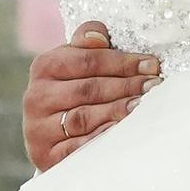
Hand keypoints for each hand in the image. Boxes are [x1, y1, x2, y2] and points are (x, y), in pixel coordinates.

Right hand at [23, 23, 160, 173]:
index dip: (121, 62)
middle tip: (153, 86)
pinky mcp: (45, 154)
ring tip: (142, 106)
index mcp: (44, 67)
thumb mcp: (74, 64)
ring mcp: (38, 128)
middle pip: (87, 89)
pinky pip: (75, 147)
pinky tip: (120, 132)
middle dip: (125, 86)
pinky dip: (99, 139)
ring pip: (82, 117)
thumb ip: (87, 45)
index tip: (151, 65)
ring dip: (116, 111)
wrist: (49, 135)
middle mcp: (36, 97)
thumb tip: (99, 35)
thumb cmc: (71, 92)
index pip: (86, 60)